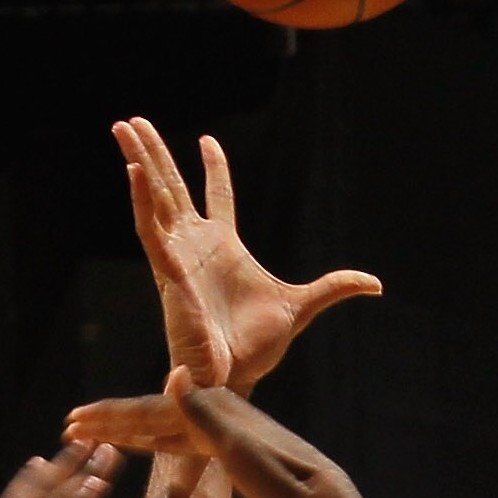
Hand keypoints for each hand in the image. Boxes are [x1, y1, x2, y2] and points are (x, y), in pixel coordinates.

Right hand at [61, 380, 354, 497]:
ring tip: (99, 435)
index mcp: (210, 410)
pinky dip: (158, 446)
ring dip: (129, 433)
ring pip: (163, 431)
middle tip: (70, 427)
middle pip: (150, 416)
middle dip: (110, 422)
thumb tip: (175, 372)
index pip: (147, 410)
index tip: (74, 420)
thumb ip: (201, 409)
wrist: (321, 497)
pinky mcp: (231, 452)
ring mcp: (222, 433)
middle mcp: (214, 415)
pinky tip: (148, 446)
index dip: (109, 417)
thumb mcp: (238, 443)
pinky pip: (182, 445)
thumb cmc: (282, 474)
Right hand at [113, 118, 380, 390]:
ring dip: (140, 160)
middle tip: (134, 120)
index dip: (215, 170)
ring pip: (155, 197)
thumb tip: (375, 284)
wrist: (234, 377)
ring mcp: (178, 255)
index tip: (208, 141)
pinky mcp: (168, 271)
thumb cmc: (257, 349)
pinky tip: (134, 169)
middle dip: (156, 152)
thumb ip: (334, 287)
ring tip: (122, 125)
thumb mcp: (302, 307)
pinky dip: (141, 200)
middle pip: (173, 187)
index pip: (217, 198)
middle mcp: (195, 246)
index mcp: (224, 248)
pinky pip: (150, 230)